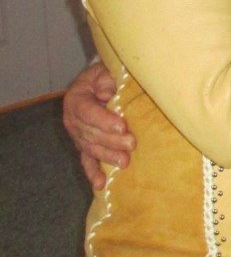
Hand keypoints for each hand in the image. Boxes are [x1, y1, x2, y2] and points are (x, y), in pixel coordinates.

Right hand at [62, 62, 134, 189]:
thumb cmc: (106, 77)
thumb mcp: (104, 72)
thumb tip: (107, 94)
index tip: (122, 126)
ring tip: (125, 162)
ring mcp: (78, 136)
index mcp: (75, 99)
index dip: (104, 120)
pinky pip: (87, 161)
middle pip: (90, 133)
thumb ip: (106, 80)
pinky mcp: (85, 147)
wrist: (100, 84)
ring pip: (91, 149)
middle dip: (111, 141)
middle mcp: (72, 120)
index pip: (87, 111)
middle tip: (132, 144)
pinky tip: (99, 184)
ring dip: (108, 157)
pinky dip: (92, 173)